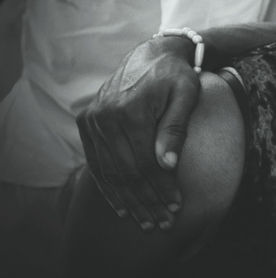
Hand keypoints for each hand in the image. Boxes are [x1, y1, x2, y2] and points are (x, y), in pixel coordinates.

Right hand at [77, 35, 200, 230]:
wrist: (152, 55)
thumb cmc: (176, 76)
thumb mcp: (186, 94)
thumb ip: (176, 128)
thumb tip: (168, 165)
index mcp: (130, 111)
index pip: (146, 163)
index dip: (161, 188)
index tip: (177, 207)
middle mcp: (105, 117)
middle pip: (127, 172)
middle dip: (148, 201)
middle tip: (164, 222)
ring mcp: (93, 121)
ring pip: (111, 172)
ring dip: (130, 201)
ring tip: (146, 222)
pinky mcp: (87, 123)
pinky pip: (97, 164)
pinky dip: (110, 188)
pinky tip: (124, 208)